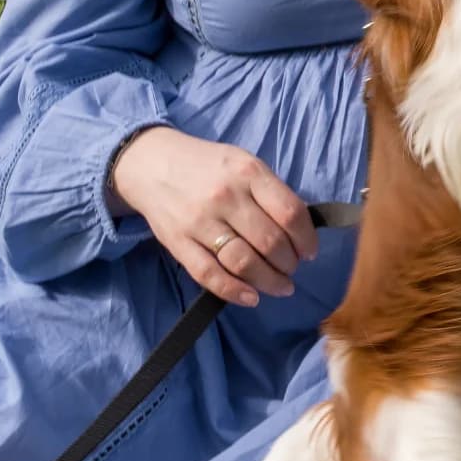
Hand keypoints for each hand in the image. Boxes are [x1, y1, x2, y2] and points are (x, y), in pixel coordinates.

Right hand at [107, 129, 314, 306]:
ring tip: (280, 286)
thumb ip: (269, 191)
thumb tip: (300, 229)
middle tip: (292, 269)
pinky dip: (234, 292)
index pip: (290, 213)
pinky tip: (251, 298)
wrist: (150, 163)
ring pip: (244, 262)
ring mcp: (200, 221)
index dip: (306, 239)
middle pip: (270, 242)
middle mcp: (226, 196)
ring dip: (269, 281)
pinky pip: (209, 275)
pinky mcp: (178, 242)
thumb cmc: (206, 165)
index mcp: (248, 172)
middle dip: (289, 264)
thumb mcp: (243, 163)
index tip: (310, 252)